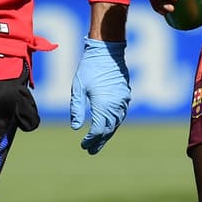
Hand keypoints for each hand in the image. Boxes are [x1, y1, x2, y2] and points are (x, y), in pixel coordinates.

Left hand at [70, 37, 130, 153]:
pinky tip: (108, 125)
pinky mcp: (125, 94)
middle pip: (108, 129)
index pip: (98, 130)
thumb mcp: (78, 87)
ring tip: (99, 141)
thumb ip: (76, 108)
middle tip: (91, 150)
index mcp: (103, 104)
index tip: (83, 145)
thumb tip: (76, 128)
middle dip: (99, 141)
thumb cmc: (89, 67)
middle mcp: (115, 105)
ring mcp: (123, 100)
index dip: (91, 140)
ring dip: (108, 133)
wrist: (107, 50)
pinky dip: (114, 123)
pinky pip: (121, 114)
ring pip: (116, 123)